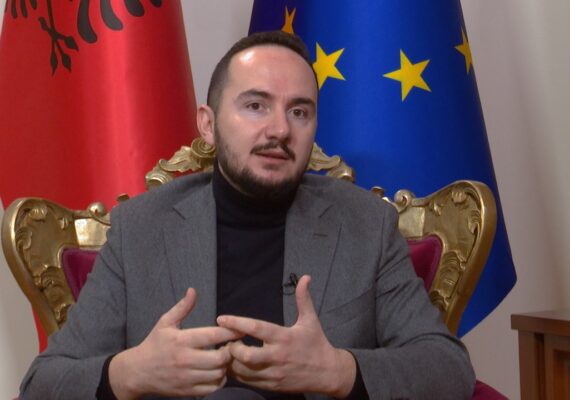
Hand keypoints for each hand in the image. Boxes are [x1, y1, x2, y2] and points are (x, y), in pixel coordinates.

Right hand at [109, 288, 242, 398]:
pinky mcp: (187, 391)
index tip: (241, 329)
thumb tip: (193, 290)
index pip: (213, 335)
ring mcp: (186, 377)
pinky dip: (219, 381)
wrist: (137, 372)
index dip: (231, 332)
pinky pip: (212, 388)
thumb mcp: (165, 323)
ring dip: (226, 366)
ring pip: (218, 374)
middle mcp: (185, 360)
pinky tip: (217, 372)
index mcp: (182, 340)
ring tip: (224, 358)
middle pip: (220, 358)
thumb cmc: (154, 344)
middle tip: (231, 346)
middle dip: (230, 352)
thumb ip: (182, 307)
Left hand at [217, 275, 355, 396]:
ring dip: (232, 362)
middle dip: (232, 348)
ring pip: (243, 371)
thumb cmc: (316, 343)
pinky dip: (238, 374)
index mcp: (284, 337)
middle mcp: (277, 356)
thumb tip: (305, 277)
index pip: (256, 328)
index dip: (236, 323)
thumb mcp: (310, 320)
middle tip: (230, 341)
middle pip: (245, 356)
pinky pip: (248, 382)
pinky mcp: (272, 386)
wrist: (328, 373)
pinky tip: (237, 365)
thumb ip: (303, 299)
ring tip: (231, 352)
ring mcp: (273, 373)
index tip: (222, 319)